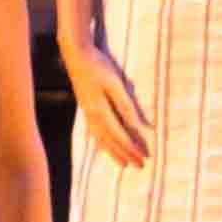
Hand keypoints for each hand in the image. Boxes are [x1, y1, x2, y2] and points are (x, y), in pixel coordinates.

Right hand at [64, 40, 149, 167]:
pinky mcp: (86, 109)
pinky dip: (101, 143)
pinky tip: (105, 147)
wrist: (76, 55)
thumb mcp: (115, 83)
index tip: (145, 157)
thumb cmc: (98, 65)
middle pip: (111, 141)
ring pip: (101, 139)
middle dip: (126, 154)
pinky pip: (94, 132)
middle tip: (140, 166)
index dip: (133, 147)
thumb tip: (143, 126)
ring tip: (124, 164)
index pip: (120, 135)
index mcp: (100, 110)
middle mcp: (92, 116)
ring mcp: (87, 113)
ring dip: (113, 153)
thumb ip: (127, 106)